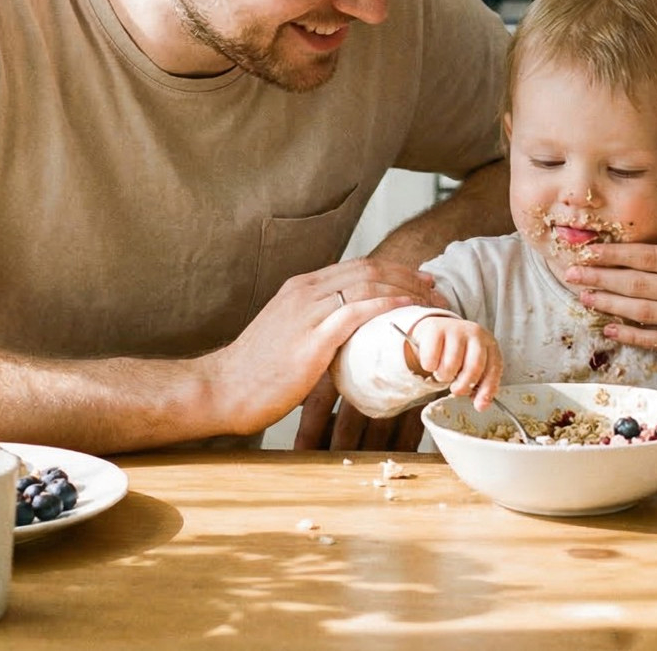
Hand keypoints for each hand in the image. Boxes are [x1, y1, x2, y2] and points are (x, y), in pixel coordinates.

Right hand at [217, 257, 435, 436]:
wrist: (221, 389)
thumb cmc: (255, 372)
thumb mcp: (289, 336)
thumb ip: (317, 328)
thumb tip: (349, 339)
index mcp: (301, 287)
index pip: (357, 267)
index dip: (394, 270)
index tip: (421, 282)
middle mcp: (305, 291)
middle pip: (368, 269)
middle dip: (407, 276)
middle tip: (435, 290)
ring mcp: (306, 312)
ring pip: (366, 285)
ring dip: (405, 291)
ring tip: (431, 304)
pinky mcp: (310, 339)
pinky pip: (355, 312)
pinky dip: (385, 305)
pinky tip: (407, 310)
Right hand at [405, 314, 503, 407]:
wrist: (438, 329)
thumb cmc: (459, 352)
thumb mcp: (473, 365)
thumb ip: (479, 385)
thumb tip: (481, 405)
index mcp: (489, 344)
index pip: (493, 369)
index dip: (486, 390)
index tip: (479, 405)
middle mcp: (476, 334)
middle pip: (474, 367)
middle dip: (463, 385)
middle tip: (456, 389)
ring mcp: (456, 330)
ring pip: (451, 365)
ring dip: (444, 376)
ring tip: (443, 372)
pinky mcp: (436, 329)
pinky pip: (431, 359)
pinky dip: (430, 367)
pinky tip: (433, 363)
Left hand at [562, 215, 656, 360]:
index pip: (648, 255)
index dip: (615, 254)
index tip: (588, 252)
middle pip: (639, 283)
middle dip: (601, 278)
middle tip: (570, 274)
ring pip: (644, 312)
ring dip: (610, 305)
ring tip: (584, 299)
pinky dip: (634, 336)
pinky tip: (611, 331)